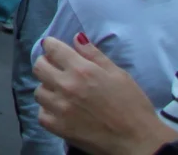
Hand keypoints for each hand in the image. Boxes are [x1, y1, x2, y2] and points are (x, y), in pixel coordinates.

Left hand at [33, 34, 177, 151]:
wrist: (138, 141)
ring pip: (39, 90)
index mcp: (81, 70)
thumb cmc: (133, 106)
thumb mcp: (119, 74)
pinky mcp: (58, 127)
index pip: (52, 48)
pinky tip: (62, 111)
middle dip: (46, 64)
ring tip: (63, 93)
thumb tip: (77, 38)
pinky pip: (41, 113)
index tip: (55, 49)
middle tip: (57, 70)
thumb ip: (94, 55)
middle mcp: (66, 86)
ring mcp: (59, 108)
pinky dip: (49, 110)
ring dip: (48, 89)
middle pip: (39, 67)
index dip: (51, 46)